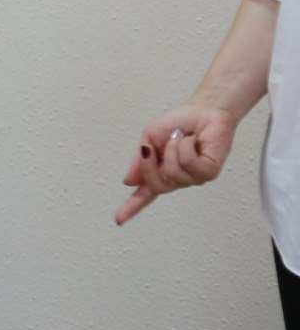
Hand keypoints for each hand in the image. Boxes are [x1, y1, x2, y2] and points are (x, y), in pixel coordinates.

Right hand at [115, 102, 240, 223]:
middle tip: (153, 147)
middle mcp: (178, 178)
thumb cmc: (178, 122)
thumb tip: (129, 182)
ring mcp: (195, 177)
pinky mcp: (210, 172)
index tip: (118, 220)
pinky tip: (193, 141)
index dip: (131, 207)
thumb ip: (139, 160)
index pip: (145, 194)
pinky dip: (187, 147)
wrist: (203, 110)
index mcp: (161, 171)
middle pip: (157, 185)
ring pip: (174, 172)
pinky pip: (191, 165)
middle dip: (150, 164)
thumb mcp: (149, 138)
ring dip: (173, 148)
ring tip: (181, 137)